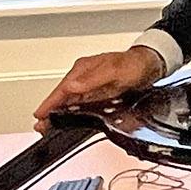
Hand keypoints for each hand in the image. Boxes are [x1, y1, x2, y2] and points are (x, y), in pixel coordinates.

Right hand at [35, 46, 162, 121]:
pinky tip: (69, 119)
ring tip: (49, 125)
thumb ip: (92, 79)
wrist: (150, 64)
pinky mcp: (98, 92)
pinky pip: (81, 103)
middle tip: (40, 125)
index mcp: (83, 69)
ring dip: (59, 113)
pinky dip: (72, 112)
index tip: (40, 114)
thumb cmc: (134, 64)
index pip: (62, 88)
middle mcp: (84, 77)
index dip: (50, 102)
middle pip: (62, 96)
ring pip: (70, 101)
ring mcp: (90, 85)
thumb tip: (73, 87)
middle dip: (50, 111)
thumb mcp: (114, 71)